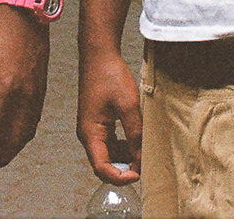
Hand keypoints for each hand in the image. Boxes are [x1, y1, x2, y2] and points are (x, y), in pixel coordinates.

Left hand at [0, 8, 50, 178]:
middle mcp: (24, 96)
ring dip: (10, 151)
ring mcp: (35, 95)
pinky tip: (12, 140)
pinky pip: (32, 123)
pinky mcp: (40, 92)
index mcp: (5, 88)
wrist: (26, 19)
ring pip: (25, 135)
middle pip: (13, 140)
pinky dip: (21, 137)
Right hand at [76, 45, 141, 185]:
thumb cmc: (110, 76)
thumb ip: (135, 133)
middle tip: (144, 169)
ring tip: (144, 155)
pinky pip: (110, 143)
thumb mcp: (128, 105)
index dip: (120, 177)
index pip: (101, 168)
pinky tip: (138, 142)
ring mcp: (93, 129)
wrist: (99, 55)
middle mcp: (88, 135)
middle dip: (123, 171)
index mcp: (90, 133)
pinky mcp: (99, 122)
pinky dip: (124, 147)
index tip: (138, 175)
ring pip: (108, 155)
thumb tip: (141, 157)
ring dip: (125, 159)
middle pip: (104, 165)